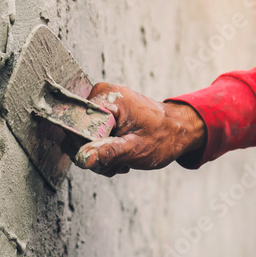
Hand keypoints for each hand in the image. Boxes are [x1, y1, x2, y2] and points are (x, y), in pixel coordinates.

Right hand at [71, 83, 204, 175]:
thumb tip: (83, 158)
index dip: (87, 145)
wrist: (178, 130)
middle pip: (78, 132)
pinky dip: (103, 150)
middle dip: (94, 153)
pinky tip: (119, 153)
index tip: (103, 157)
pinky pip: (90, 135)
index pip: (78, 125)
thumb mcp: (136, 148)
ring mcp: (101, 103)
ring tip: (121, 158)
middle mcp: (102, 94)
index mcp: (110, 97)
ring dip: (100, 154)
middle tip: (115, 161)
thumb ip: (109, 152)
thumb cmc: (164, 137)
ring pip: (83, 137)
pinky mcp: (102, 112)